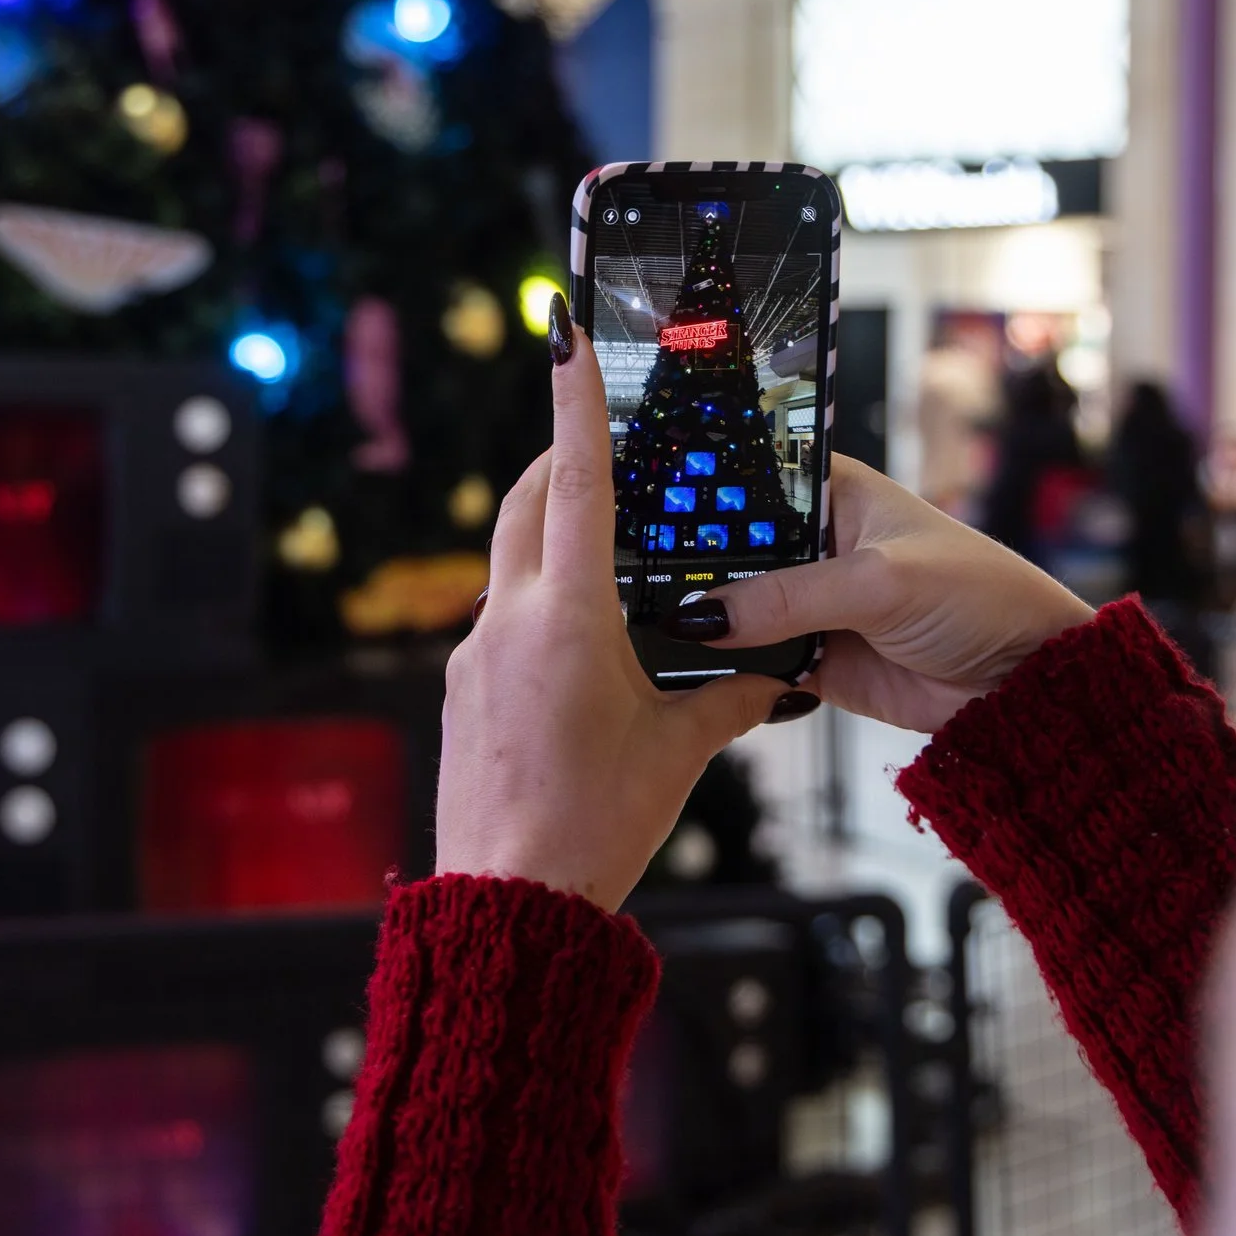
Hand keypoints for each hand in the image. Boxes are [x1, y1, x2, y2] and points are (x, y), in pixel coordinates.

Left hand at [434, 300, 787, 910]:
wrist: (509, 902)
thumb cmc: (596, 826)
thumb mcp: (679, 753)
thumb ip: (728, 697)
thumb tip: (774, 673)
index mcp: (566, 618)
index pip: (576, 482)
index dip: (575, 402)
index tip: (560, 333)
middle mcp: (508, 620)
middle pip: (527, 506)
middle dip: (560, 462)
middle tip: (598, 438)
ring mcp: (474, 654)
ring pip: (508, 562)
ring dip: (548, 535)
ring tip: (602, 543)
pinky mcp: (460, 690)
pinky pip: (499, 617)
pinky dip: (536, 599)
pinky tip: (576, 637)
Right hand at [670, 456, 1093, 733]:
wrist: (1025, 683)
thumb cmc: (980, 597)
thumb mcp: (880, 583)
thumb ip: (789, 597)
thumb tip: (705, 615)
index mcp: (830, 493)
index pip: (748, 481)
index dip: (698, 494)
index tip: (642, 511)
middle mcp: (811, 543)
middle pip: (729, 550)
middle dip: (691, 569)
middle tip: (634, 582)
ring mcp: (807, 604)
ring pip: (733, 610)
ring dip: (706, 624)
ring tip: (649, 629)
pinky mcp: (809, 658)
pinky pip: (751, 661)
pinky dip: (727, 669)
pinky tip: (690, 669)